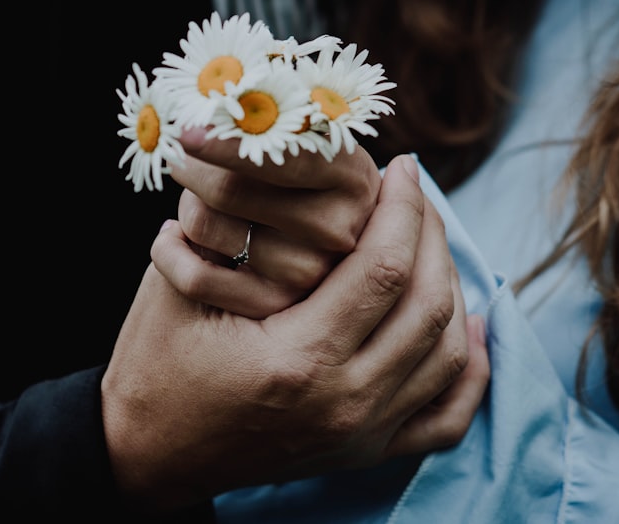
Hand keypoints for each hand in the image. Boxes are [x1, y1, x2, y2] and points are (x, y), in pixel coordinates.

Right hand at [102, 155, 489, 513]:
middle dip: (432, 234)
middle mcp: (343, 404)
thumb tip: (301, 168)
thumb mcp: (180, 287)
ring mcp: (360, 435)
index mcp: (296, 360)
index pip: (384, 267)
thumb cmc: (156, 362)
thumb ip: (238, 232)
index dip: (403, 207)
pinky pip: (446, 415)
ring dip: (451, 285)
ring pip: (447, 351)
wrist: (148, 451)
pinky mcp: (364, 452)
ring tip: (430, 240)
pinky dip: (470, 368)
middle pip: (428, 304)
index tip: (402, 167)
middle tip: (416, 194)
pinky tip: (470, 326)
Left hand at [166, 126, 381, 316]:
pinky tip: (174, 236)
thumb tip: (202, 118)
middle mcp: (339, 228)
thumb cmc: (297, 166)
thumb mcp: (301, 136)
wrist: (319, 231)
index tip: (185, 131)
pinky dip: (168, 251)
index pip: (281, 157)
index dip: (226, 142)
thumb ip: (265, 124)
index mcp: (351, 175)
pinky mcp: (274, 307)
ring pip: (203, 224)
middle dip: (191, 167)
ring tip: (197, 199)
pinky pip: (194, 276)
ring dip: (186, 205)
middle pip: (227, 190)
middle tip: (182, 156)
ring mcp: (310, 274)